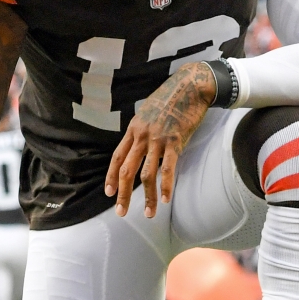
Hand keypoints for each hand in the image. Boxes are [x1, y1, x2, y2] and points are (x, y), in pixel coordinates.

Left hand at [105, 61, 215, 218]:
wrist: (189, 85)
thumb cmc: (171, 98)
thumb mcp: (148, 112)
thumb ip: (142, 130)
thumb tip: (140, 144)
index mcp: (133, 129)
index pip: (117, 157)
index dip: (111, 176)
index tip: (109, 193)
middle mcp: (142, 136)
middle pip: (127, 170)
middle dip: (123, 194)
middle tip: (121, 213)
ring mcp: (157, 139)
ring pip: (147, 174)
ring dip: (147, 197)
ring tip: (149, 214)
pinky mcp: (175, 141)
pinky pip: (168, 168)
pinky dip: (167, 186)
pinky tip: (167, 200)